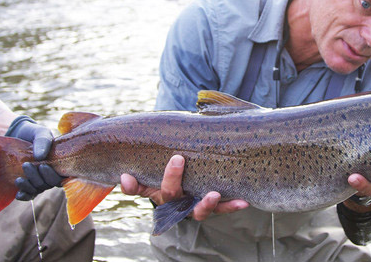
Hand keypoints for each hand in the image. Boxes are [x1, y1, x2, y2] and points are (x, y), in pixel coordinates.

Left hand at [6, 117, 63, 199]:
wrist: (17, 135)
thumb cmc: (33, 133)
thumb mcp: (40, 133)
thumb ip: (43, 141)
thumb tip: (40, 156)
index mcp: (59, 162)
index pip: (63, 176)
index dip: (54, 176)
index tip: (43, 166)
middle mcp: (51, 173)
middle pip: (49, 184)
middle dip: (38, 178)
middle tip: (26, 165)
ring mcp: (39, 179)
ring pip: (38, 189)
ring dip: (29, 186)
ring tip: (19, 178)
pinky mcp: (27, 184)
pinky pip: (29, 195)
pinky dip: (25, 195)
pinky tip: (18, 194)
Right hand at [120, 155, 248, 220]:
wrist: (193, 178)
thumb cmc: (171, 166)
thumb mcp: (158, 163)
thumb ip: (147, 160)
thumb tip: (126, 164)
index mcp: (157, 189)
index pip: (139, 188)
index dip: (132, 186)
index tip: (127, 176)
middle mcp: (174, 201)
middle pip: (170, 195)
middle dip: (172, 178)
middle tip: (177, 158)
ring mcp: (193, 206)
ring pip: (198, 210)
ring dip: (206, 203)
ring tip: (213, 194)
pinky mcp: (212, 207)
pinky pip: (222, 209)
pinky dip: (231, 206)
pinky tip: (243, 202)